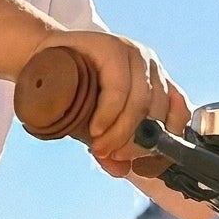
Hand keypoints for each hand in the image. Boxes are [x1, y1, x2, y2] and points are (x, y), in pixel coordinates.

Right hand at [47, 31, 189, 175]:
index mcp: (154, 82)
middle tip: (111, 155)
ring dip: (120, 132)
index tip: (145, 161)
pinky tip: (96, 128)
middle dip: (135, 143)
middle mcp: (149, 66)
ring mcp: (132, 53)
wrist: (39, 60)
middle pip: (157, 111)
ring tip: (100, 145)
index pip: (180, 112)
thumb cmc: (71, 91)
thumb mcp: (95, 125)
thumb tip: (122, 171)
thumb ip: (111, 147)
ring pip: (140, 102)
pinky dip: (109, 113)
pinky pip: (119, 88)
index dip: (166, 140)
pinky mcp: (110, 47)